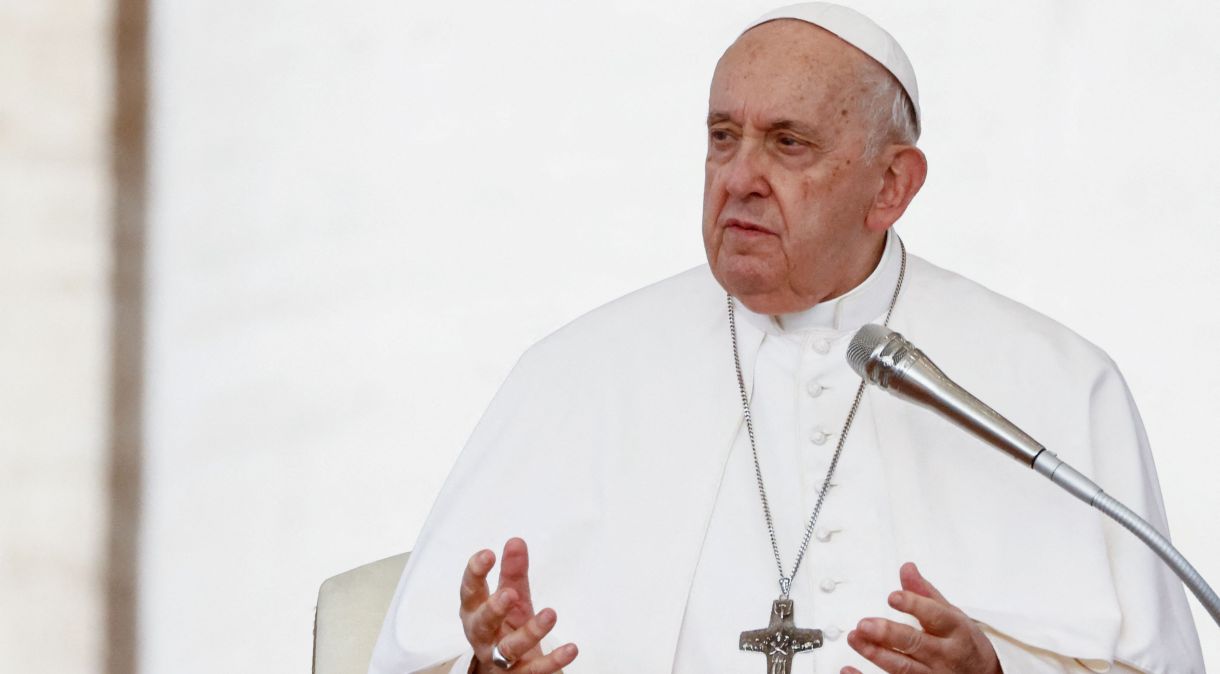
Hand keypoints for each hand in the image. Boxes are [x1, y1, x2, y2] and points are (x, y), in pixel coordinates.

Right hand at [459, 538, 577, 673]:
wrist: (507, 669)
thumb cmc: (505, 626)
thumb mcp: (511, 596)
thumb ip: (513, 571)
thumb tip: (516, 541)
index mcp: (475, 611)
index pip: (470, 591)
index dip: (475, 573)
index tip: (487, 554)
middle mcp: (483, 636)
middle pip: (482, 623)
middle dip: (494, 608)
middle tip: (509, 594)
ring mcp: (500, 659)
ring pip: (509, 648)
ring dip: (530, 632)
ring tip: (550, 614)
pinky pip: (536, 670)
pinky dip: (554, 661)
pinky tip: (571, 648)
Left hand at [842, 562, 1000, 673]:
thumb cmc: (965, 645)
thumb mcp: (953, 615)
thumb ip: (926, 594)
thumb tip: (907, 569)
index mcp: (954, 630)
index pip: (935, 616)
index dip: (914, 605)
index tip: (893, 596)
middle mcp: (944, 654)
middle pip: (916, 644)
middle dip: (889, 634)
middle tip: (865, 624)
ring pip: (904, 668)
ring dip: (877, 654)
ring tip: (856, 638)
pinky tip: (851, 670)